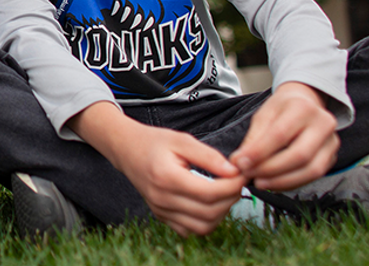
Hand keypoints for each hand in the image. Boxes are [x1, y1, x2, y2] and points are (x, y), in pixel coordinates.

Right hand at [71, 102, 244, 236]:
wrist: (127, 150)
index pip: (209, 192)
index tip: (242, 174)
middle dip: (231, 198)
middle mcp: (162, 198)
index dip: (232, 186)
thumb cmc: (154, 142)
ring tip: (225, 193)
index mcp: (167, 177)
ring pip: (202, 226)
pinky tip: (209, 203)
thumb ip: (209, 156)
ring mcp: (161, 210)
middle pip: (209, 212)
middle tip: (237, 182)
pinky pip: (190, 230)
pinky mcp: (162, 216)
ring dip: (221, 213)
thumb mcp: (182, 140)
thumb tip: (234, 171)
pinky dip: (206, 221)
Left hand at [229, 82, 338, 190]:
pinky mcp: (332, 157)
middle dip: (271, 170)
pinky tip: (274, 183)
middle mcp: (323, 124)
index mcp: (303, 107)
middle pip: (300, 156)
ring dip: (282, 181)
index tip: (241, 164)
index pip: (280, 135)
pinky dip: (291, 183)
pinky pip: (313, 176)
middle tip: (250, 175)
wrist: (305, 103)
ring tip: (260, 182)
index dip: (259, 153)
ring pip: (311, 170)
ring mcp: (331, 142)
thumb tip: (239, 164)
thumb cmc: (283, 109)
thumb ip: (253, 139)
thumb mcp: (264, 116)